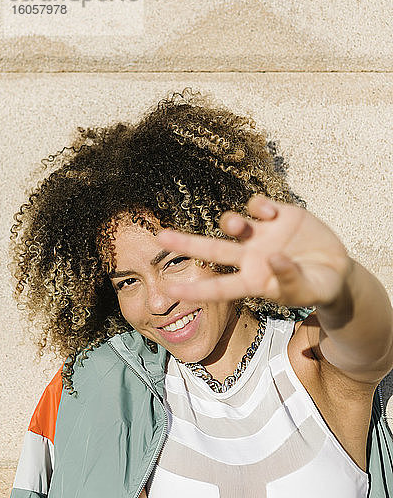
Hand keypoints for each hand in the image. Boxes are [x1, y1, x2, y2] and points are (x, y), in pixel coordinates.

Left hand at [157, 195, 350, 307]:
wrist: (336, 267)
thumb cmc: (317, 286)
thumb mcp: (308, 290)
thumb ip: (290, 278)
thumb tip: (274, 259)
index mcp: (252, 281)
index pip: (218, 287)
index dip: (194, 289)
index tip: (168, 291)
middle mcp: (250, 257)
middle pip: (212, 249)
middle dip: (186, 243)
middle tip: (161, 236)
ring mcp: (261, 234)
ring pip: (233, 224)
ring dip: (230, 222)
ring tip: (239, 226)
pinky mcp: (277, 215)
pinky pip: (258, 206)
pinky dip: (259, 206)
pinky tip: (270, 212)